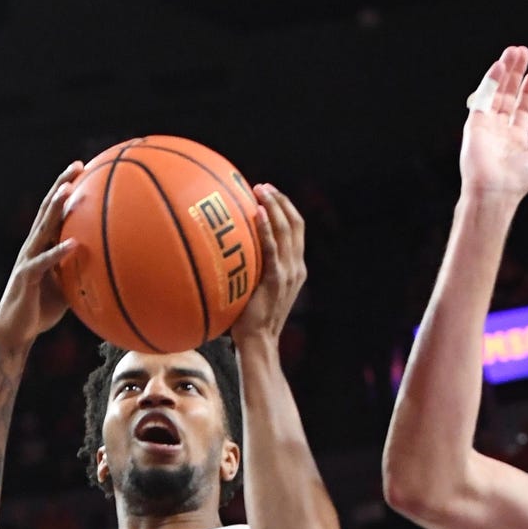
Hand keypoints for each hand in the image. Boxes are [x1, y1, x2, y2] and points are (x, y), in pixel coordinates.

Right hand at [0, 161, 82, 346]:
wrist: (15, 332)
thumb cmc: (41, 310)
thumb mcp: (67, 287)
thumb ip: (80, 271)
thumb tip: (108, 267)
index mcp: (42, 246)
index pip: (54, 212)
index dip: (66, 190)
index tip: (83, 170)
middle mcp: (33, 247)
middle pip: (47, 210)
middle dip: (61, 186)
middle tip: (78, 166)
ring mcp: (28, 260)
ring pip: (42, 229)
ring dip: (55, 209)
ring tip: (69, 191)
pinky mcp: (27, 278)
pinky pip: (44, 263)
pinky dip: (59, 253)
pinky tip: (75, 244)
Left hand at [230, 183, 306, 343]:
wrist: (258, 342)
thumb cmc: (249, 319)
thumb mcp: (256, 290)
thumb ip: (253, 270)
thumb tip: (231, 252)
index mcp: (295, 268)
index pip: (296, 230)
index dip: (285, 207)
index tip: (269, 193)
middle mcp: (296, 267)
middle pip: (295, 224)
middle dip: (280, 200)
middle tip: (262, 186)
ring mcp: (288, 273)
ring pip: (287, 229)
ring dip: (274, 206)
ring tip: (259, 190)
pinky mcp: (276, 279)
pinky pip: (272, 247)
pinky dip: (267, 227)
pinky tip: (256, 212)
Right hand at [460, 45, 527, 202]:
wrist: (495, 190)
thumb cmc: (519, 180)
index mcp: (515, 139)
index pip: (522, 109)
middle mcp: (500, 131)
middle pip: (508, 96)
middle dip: (516, 74)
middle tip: (522, 53)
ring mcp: (486, 126)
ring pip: (496, 92)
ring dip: (504, 71)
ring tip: (513, 51)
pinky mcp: (475, 124)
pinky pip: (483, 97)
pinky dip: (490, 80)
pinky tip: (499, 65)